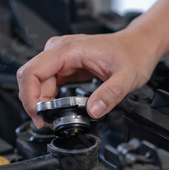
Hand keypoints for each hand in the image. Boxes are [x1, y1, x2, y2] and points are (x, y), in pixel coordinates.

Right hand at [17, 30, 156, 127]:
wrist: (139, 46)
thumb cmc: (132, 54)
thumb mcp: (126, 77)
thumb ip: (110, 95)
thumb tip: (93, 111)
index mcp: (69, 50)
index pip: (32, 72)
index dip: (29, 97)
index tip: (39, 117)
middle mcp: (60, 50)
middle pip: (30, 78)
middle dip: (34, 104)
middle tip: (48, 123)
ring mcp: (61, 58)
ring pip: (37, 83)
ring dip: (41, 103)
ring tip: (55, 119)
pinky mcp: (65, 66)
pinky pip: (47, 83)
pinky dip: (49, 99)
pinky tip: (58, 109)